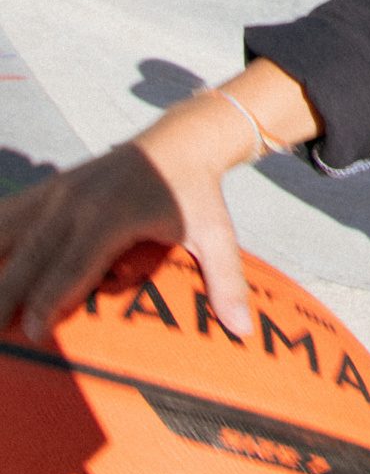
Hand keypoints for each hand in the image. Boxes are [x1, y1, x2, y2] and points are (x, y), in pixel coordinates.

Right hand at [0, 62, 316, 344]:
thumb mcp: (217, 233)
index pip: (74, 266)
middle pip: (31, 257)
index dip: (51, 300)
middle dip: (5, 296)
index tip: (33, 333)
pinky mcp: (48, 188)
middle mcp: (76, 203)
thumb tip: (242, 332)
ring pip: (9, 234)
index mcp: (112, 217)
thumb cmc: (196, 194)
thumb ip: (226, 281)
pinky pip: (8, 213)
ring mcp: (57, 193)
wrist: (178, 140)